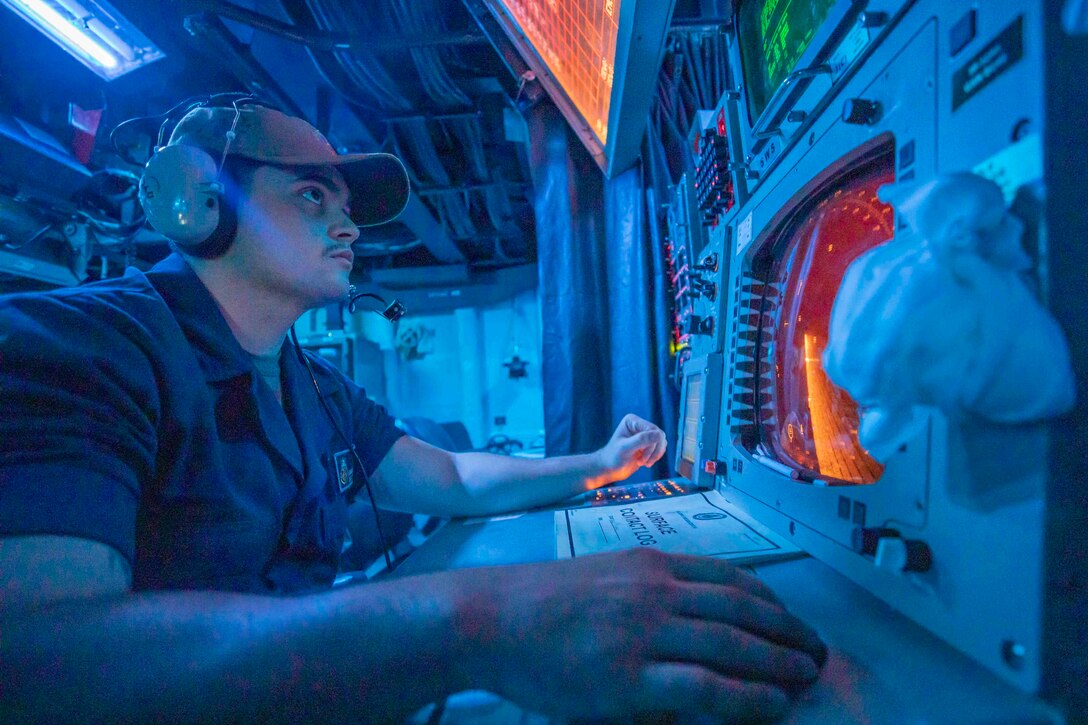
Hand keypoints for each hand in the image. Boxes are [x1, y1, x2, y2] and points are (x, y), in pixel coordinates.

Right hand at [454, 548, 825, 720]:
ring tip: (807, 677)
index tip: (792, 618)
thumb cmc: (539, 601)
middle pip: (744, 610)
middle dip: (789, 632)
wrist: (490, 617)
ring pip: (735, 646)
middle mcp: (657, 591)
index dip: (772, 600)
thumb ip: (648, 590)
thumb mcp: (603, 577)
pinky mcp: (631, 677)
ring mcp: (646, 632)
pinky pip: (707, 688)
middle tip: (818, 652)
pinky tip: (773, 706)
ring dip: (780, 663)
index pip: (731, 578)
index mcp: (651, 565)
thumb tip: (691, 619)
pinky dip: (748, 697)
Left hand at [597, 414, 667, 482]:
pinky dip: (655, 457)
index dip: (652, 445)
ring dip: (654, 455)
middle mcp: (639, 425)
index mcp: (632, 421)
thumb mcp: (626, 448)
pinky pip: (660, 448)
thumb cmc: (613, 457)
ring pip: (661, 442)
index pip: (653, 430)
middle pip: (659, 436)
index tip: (642, 459)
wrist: (609, 469)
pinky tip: (645, 463)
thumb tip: (660, 434)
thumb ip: (642, 440)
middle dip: (653, 451)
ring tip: (642, 463)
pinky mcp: (647, 444)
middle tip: (642, 462)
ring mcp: (644, 435)